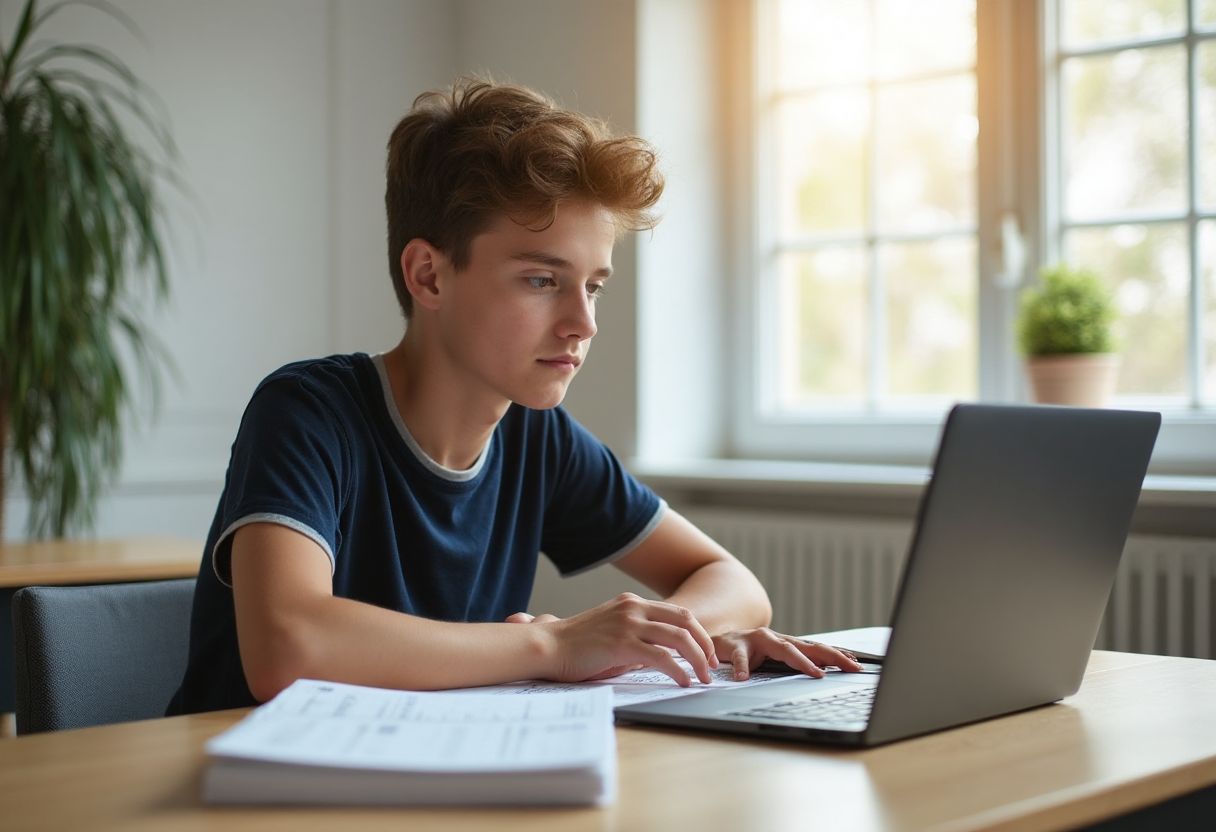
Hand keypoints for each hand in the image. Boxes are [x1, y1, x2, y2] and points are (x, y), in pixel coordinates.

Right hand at [504, 593, 718, 686]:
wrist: (547, 646)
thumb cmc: (574, 645)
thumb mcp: (610, 632)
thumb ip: (635, 638)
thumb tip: (660, 657)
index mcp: (631, 603)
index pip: (678, 613)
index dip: (698, 633)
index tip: (705, 653)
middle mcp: (633, 608)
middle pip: (686, 622)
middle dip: (705, 645)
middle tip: (711, 666)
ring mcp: (629, 624)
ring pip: (680, 638)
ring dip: (698, 660)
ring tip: (703, 678)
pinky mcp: (623, 644)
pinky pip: (662, 657)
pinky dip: (678, 671)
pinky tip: (683, 682)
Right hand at [713, 628, 863, 679]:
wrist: (714, 641)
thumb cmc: (747, 653)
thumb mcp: (773, 659)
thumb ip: (793, 663)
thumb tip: (823, 673)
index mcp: (786, 643)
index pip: (817, 649)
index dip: (838, 656)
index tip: (858, 666)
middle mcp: (775, 638)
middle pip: (807, 646)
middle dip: (832, 656)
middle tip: (851, 667)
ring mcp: (756, 640)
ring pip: (782, 649)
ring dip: (800, 661)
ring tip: (816, 674)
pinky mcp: (735, 645)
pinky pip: (740, 658)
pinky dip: (743, 668)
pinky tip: (744, 678)